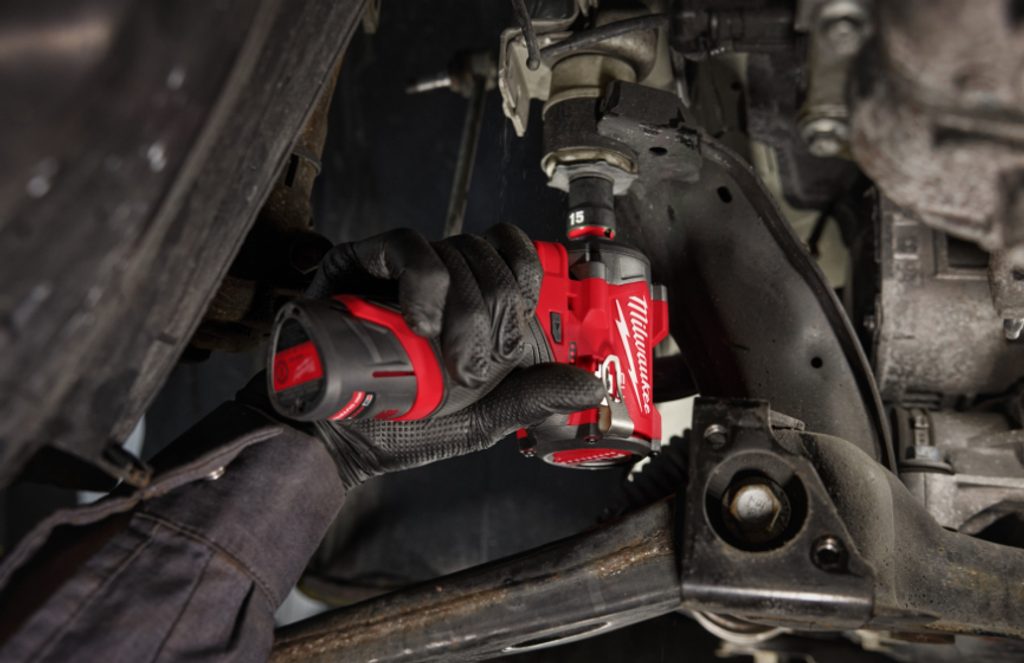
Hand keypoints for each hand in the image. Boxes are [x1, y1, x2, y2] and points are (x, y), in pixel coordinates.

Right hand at [306, 224, 604, 488]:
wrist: (332, 437)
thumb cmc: (399, 426)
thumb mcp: (479, 418)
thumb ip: (532, 398)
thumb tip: (588, 385)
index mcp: (473, 306)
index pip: (519, 260)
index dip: (526, 283)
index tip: (515, 337)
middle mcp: (443, 281)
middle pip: (493, 259)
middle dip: (492, 317)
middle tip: (470, 368)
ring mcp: (404, 270)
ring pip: (458, 252)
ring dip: (461, 310)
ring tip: (442, 358)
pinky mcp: (362, 261)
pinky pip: (410, 247)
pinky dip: (425, 284)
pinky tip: (418, 324)